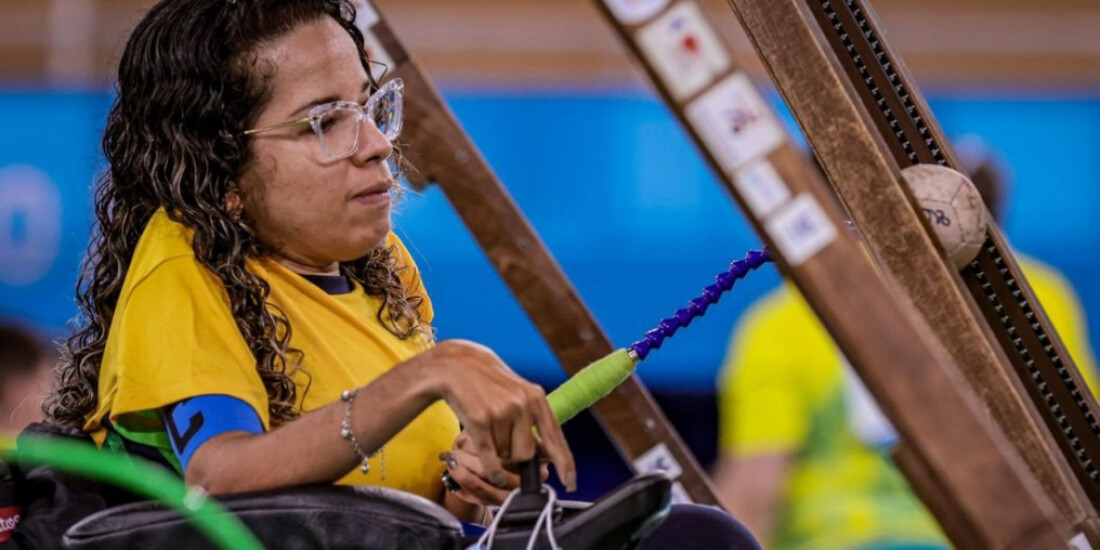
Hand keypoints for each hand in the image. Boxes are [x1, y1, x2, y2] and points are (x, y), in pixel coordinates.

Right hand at [423, 340, 575, 493]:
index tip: (570, 483)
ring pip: (505, 455)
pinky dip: (492, 469)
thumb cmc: (491, 384)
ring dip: (497, 452)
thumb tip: (548, 458)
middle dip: (515, 456)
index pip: (555, 438)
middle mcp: (522, 404)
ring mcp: (500, 411)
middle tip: (502, 439)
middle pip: (527, 455)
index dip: (565, 464)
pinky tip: (492, 469)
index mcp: (536, 398)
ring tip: (488, 430)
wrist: (457, 364)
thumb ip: (535, 424)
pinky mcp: (479, 420)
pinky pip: (490, 458)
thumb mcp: (520, 395)